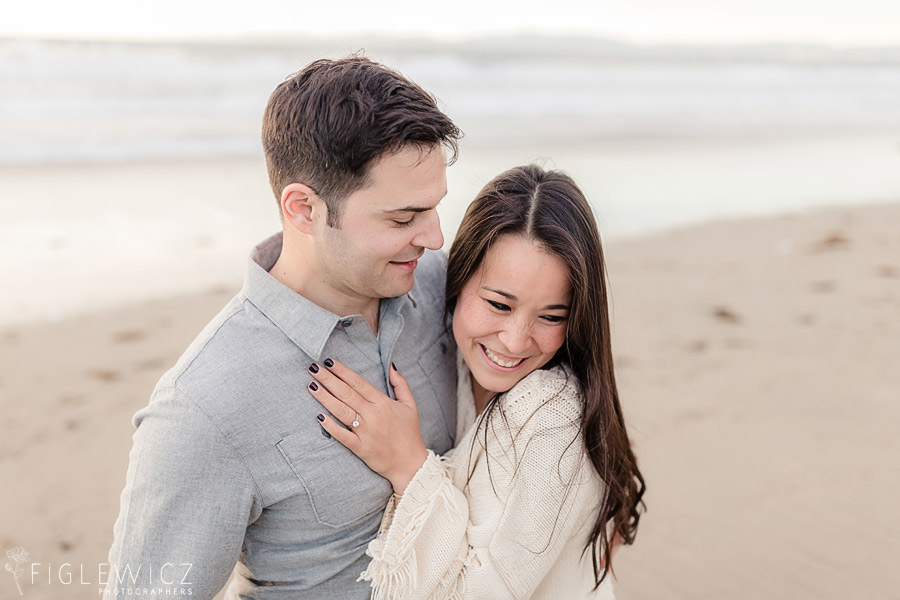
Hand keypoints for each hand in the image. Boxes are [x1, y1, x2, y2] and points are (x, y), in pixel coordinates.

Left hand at [308, 359, 427, 494]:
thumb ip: (401, 384)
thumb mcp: (410, 405)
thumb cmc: (409, 433)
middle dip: (329, 379)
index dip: (343, 371)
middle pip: (347, 393)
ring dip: (325, 398)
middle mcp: (373, 415)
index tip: (329, 362)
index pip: (359, 383)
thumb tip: (390, 366)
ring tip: (312, 386)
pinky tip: (319, 416)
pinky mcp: (360, 448)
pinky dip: (331, 427)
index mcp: (383, 403)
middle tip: (314, 368)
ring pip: (342, 411)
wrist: (410, 464)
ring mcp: (366, 432)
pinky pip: (343, 436)